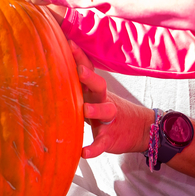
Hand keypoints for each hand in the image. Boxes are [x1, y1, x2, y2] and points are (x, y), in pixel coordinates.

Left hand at [69, 41, 148, 158]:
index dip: (80, 57)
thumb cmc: (110, 110)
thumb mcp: (97, 96)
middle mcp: (104, 101)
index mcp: (97, 91)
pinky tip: (84, 153)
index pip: (89, 70)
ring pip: (105, 112)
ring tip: (85, 110)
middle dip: (90, 77)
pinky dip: (94, 148)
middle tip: (79, 70)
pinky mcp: (110, 138)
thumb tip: (54, 66)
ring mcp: (109, 120)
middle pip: (99, 86)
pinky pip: (102, 143)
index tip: (69, 42)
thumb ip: (81, 85)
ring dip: (95, 110)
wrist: (141, 130)